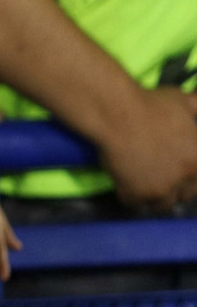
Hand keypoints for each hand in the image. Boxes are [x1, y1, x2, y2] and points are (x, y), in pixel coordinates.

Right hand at [100, 86, 196, 210]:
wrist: (118, 115)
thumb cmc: (152, 105)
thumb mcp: (182, 101)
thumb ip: (194, 107)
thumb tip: (196, 101)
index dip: (189, 179)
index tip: (180, 176)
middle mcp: (184, 178)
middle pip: (183, 196)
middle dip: (174, 190)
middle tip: (161, 181)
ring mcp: (159, 189)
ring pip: (160, 205)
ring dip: (153, 198)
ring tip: (143, 187)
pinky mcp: (135, 194)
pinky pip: (134, 203)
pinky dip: (129, 196)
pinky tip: (124, 185)